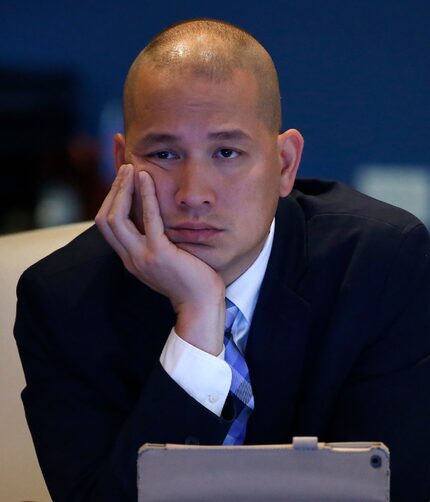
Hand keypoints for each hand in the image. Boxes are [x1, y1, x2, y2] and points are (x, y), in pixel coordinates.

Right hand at [95, 164, 225, 354]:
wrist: (201, 305)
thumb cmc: (189, 281)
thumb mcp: (164, 261)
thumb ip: (153, 244)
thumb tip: (154, 222)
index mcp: (130, 259)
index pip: (108, 226)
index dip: (110, 201)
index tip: (121, 182)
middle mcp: (130, 258)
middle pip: (105, 219)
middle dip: (112, 191)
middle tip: (124, 169)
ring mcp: (142, 257)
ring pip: (116, 217)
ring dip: (122, 189)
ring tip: (131, 168)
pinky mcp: (159, 254)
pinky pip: (147, 219)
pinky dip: (145, 195)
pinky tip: (147, 178)